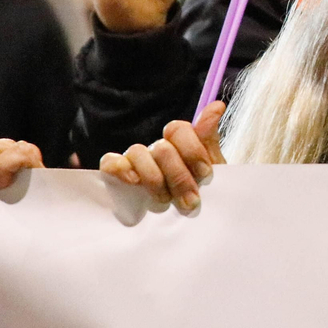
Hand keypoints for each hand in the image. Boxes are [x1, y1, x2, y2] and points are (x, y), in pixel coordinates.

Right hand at [100, 101, 225, 211]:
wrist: (192, 222)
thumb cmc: (201, 193)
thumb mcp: (213, 168)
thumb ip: (209, 139)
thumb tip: (217, 105)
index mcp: (180, 143)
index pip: (178, 129)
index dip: (192, 150)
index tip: (205, 174)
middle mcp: (158, 149)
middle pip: (162, 148)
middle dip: (178, 176)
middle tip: (190, 200)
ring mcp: (137, 161)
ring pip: (137, 153)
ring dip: (154, 179)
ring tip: (165, 201)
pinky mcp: (119, 176)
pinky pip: (110, 162)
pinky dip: (119, 168)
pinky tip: (133, 181)